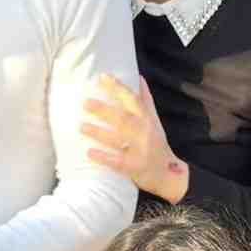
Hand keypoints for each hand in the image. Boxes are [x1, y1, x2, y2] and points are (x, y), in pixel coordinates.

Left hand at [81, 74, 188, 200]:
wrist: (169, 173)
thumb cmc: (157, 143)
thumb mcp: (154, 120)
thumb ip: (145, 100)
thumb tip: (138, 77)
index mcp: (147, 119)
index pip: (133, 99)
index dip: (118, 88)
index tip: (102, 77)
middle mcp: (144, 132)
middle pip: (123, 119)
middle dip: (104, 110)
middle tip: (85, 103)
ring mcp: (140, 150)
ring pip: (118, 139)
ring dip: (99, 133)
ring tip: (82, 126)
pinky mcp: (134, 167)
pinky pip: (117, 162)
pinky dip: (103, 157)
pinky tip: (89, 152)